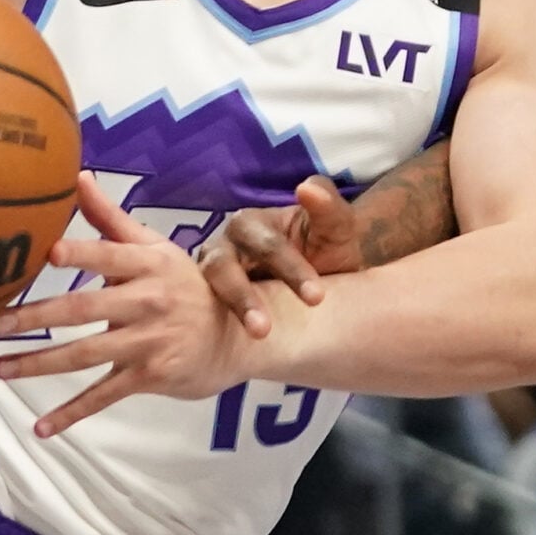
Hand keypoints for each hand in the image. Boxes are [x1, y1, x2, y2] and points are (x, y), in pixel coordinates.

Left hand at [0, 173, 254, 434]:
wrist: (234, 337)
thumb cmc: (184, 286)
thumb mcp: (156, 248)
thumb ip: (112, 218)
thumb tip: (76, 176)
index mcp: (148, 266)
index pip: (109, 256)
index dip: (81, 254)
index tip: (48, 253)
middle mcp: (148, 302)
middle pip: (85, 309)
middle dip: (38, 317)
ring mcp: (149, 342)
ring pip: (86, 354)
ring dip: (40, 364)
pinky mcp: (150, 375)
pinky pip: (103, 396)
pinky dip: (71, 413)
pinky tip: (41, 428)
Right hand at [194, 177, 361, 338]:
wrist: (327, 283)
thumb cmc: (328, 253)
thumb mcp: (337, 232)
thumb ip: (328, 208)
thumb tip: (306, 188)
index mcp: (252, 222)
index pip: (265, 242)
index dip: (290, 267)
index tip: (317, 299)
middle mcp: (225, 246)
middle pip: (223, 265)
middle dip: (244, 296)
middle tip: (266, 329)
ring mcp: (212, 274)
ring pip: (208, 287)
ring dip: (230, 310)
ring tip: (258, 336)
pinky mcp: (205, 302)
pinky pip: (198, 310)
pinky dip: (207, 324)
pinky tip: (223, 347)